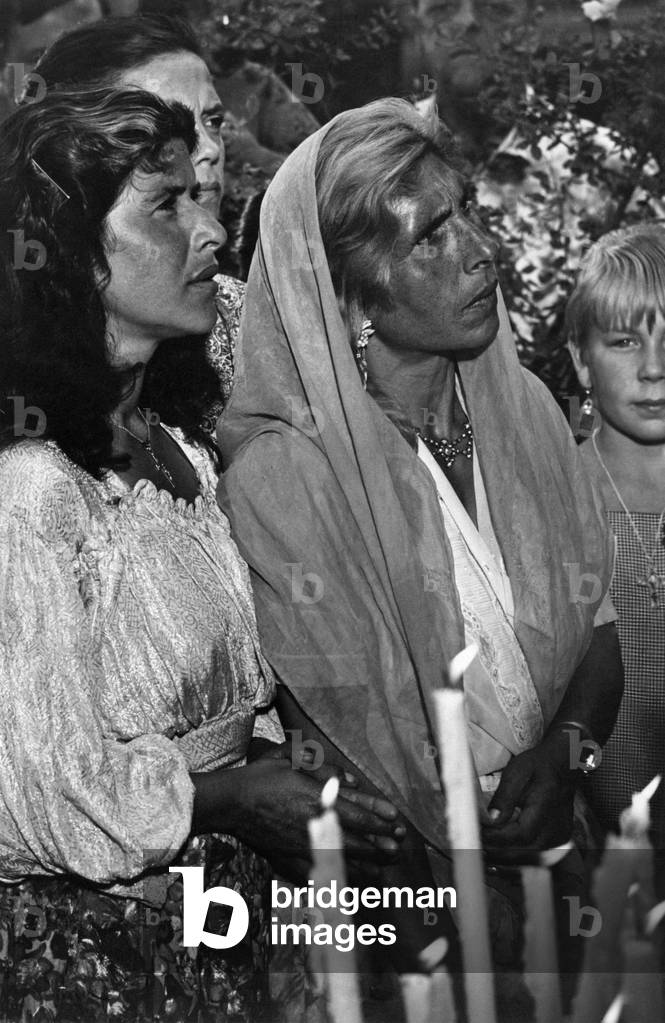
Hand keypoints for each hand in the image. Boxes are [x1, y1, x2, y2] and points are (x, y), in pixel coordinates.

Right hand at [230, 752, 404, 877]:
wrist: (231, 802)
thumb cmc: (262, 776)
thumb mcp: (290, 757)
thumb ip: (321, 766)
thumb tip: (349, 779)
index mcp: (315, 800)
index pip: (356, 814)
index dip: (379, 821)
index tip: (396, 826)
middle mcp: (312, 826)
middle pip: (353, 841)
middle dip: (378, 848)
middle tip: (398, 853)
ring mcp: (300, 846)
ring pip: (338, 861)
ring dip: (362, 868)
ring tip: (382, 874)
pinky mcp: (287, 859)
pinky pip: (314, 875)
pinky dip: (331, 881)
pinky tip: (345, 886)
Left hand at [481, 737, 575, 864]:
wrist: (562, 767)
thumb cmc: (538, 767)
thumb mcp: (517, 772)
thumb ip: (505, 797)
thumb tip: (492, 820)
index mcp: (546, 811)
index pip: (519, 835)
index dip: (495, 838)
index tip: (475, 833)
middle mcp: (555, 830)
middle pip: (520, 851)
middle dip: (493, 848)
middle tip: (471, 841)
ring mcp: (557, 839)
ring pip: (524, 855)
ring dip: (501, 854)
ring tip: (479, 847)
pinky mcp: (554, 841)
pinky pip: (530, 853)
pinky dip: (512, 852)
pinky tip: (495, 848)